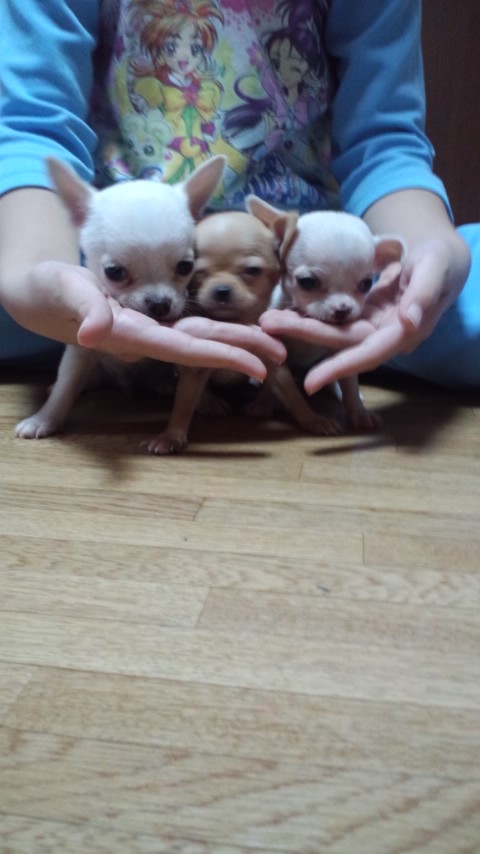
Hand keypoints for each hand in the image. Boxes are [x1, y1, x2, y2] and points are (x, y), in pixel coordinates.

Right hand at [35, 262, 285, 379]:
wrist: (45, 294)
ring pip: (203, 335)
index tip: (258, 368)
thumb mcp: (66, 289)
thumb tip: (94, 332)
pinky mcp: (152, 319)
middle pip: (204, 345)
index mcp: (136, 334)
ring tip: (273, 342)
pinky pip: (192, 325)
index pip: (188, 349)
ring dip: (236, 340)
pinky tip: (241, 327)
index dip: (224, 358)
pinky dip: (219, 328)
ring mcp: (153, 329)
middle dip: (243, 350)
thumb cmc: (52, 288)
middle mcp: (150, 336)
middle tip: (283, 355)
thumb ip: (85, 308)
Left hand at [261, 236, 470, 393]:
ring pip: (331, 330)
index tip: (309, 383)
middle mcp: (382, 335)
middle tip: (268, 327)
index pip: (368, 355)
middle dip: (303, 336)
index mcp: (402, 334)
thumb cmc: (440, 260)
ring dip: (300, 325)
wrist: (438, 256)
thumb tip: (409, 322)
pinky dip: (310, 313)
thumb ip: (423, 295)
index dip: (340, 368)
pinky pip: (332, 317)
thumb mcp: (436, 269)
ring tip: (268, 319)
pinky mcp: (362, 313)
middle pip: (339, 342)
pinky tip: (285, 309)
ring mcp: (370, 325)